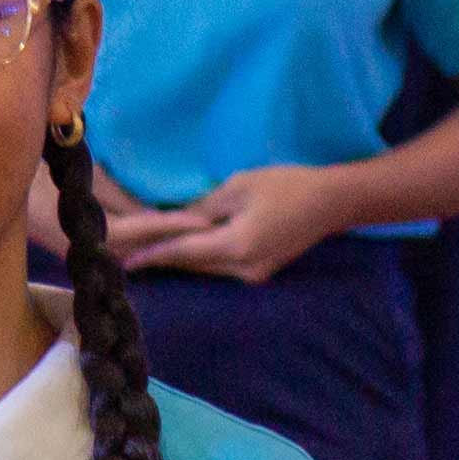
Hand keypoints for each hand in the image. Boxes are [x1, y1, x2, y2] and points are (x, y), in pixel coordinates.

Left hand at [120, 165, 353, 283]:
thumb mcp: (239, 186)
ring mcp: (254, 274)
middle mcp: (243, 269)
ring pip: (207, 268)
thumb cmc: (287, 186)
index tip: (126, 260)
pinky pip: (222, 267)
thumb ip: (204, 206)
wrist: (332, 202)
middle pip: (193, 265)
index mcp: (236, 246)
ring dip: (180, 261)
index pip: (184, 251)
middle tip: (129, 257)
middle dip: (162, 260)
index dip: (154, 254)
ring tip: (149, 256)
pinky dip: (202, 259)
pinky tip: (184, 252)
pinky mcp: (261, 270)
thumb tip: (177, 218)